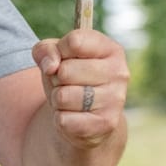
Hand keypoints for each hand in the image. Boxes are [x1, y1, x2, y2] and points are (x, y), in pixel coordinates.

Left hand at [33, 30, 128, 149]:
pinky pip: (64, 119)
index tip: (64, 58)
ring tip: (70, 100)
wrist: (85, 117)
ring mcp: (115, 99)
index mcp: (110, 49)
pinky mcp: (106, 123)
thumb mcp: (54, 56)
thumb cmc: (69, 78)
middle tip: (66, 83)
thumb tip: (51, 66)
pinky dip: (61, 119)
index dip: (59, 51)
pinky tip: (73, 116)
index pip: (74, 41)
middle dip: (56, 78)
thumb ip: (46, 50)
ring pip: (63, 96)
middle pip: (65, 71)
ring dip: (57, 99)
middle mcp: (119, 72)